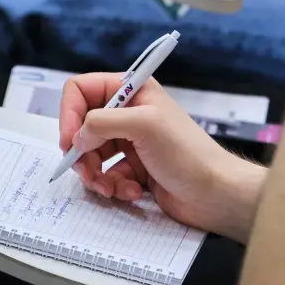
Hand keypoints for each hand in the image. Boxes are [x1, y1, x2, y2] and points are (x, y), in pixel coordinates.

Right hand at [60, 73, 258, 237]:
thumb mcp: (144, 126)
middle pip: (82, 127)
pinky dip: (113, 185)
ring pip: (91, 154)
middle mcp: (130, 112)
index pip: (82, 90)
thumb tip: (76, 136)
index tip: (70, 142)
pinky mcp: (134, 167)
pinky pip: (106, 175)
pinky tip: (132, 191)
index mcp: (133, 90)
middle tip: (89, 173)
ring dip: (95, 174)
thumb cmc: (187, 154)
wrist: (215, 194)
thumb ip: (102, 123)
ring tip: (111, 188)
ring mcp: (131, 141)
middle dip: (82, 153)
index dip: (70, 114)